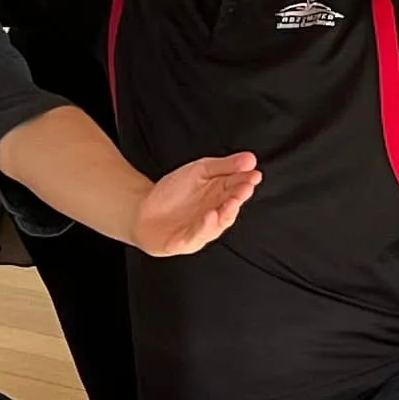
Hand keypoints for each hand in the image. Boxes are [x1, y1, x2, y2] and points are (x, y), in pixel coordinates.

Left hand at [131, 151, 259, 257]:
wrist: (143, 211)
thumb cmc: (174, 192)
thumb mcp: (199, 171)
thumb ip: (224, 166)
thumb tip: (250, 158)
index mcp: (222, 195)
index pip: (238, 187)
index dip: (247, 181)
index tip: (254, 174)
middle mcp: (216, 213)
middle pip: (232, 205)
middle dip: (239, 197)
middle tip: (246, 188)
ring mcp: (203, 229)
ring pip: (219, 224)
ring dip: (226, 214)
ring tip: (231, 203)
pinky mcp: (186, 241)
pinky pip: (196, 235)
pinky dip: (204, 227)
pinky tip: (209, 216)